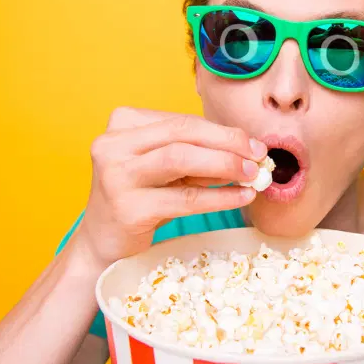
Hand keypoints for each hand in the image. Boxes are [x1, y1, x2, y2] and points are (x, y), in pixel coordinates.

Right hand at [70, 107, 266, 269]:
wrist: (104, 243)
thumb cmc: (141, 198)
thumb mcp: (165, 169)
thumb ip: (197, 154)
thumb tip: (248, 151)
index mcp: (122, 123)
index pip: (181, 121)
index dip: (222, 131)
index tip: (253, 143)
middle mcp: (112, 144)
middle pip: (182, 133)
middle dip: (227, 142)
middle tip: (259, 155)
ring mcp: (116, 175)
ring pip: (180, 158)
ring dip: (224, 165)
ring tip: (252, 175)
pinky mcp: (127, 208)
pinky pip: (183, 199)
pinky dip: (218, 197)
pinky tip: (241, 197)